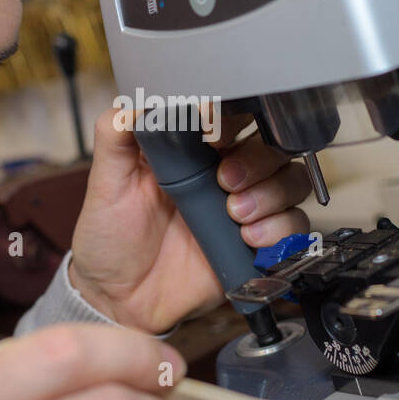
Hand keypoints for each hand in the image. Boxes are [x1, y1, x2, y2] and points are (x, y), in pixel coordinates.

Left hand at [68, 108, 311, 333]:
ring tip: (235, 214)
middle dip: (258, 160)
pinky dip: (280, 230)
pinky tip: (248, 239)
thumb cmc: (110, 237)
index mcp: (195, 151)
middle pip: (273, 146)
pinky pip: (294, 228)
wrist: (118, 298)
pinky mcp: (257, 245)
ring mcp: (246, 209)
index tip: (215, 133)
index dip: (234, 119)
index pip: (235, 116)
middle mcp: (227, 175)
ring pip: (292, 181)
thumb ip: (114, 134)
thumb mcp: (104, 181)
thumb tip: (137, 102)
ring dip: (272, 194)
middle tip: (226, 181)